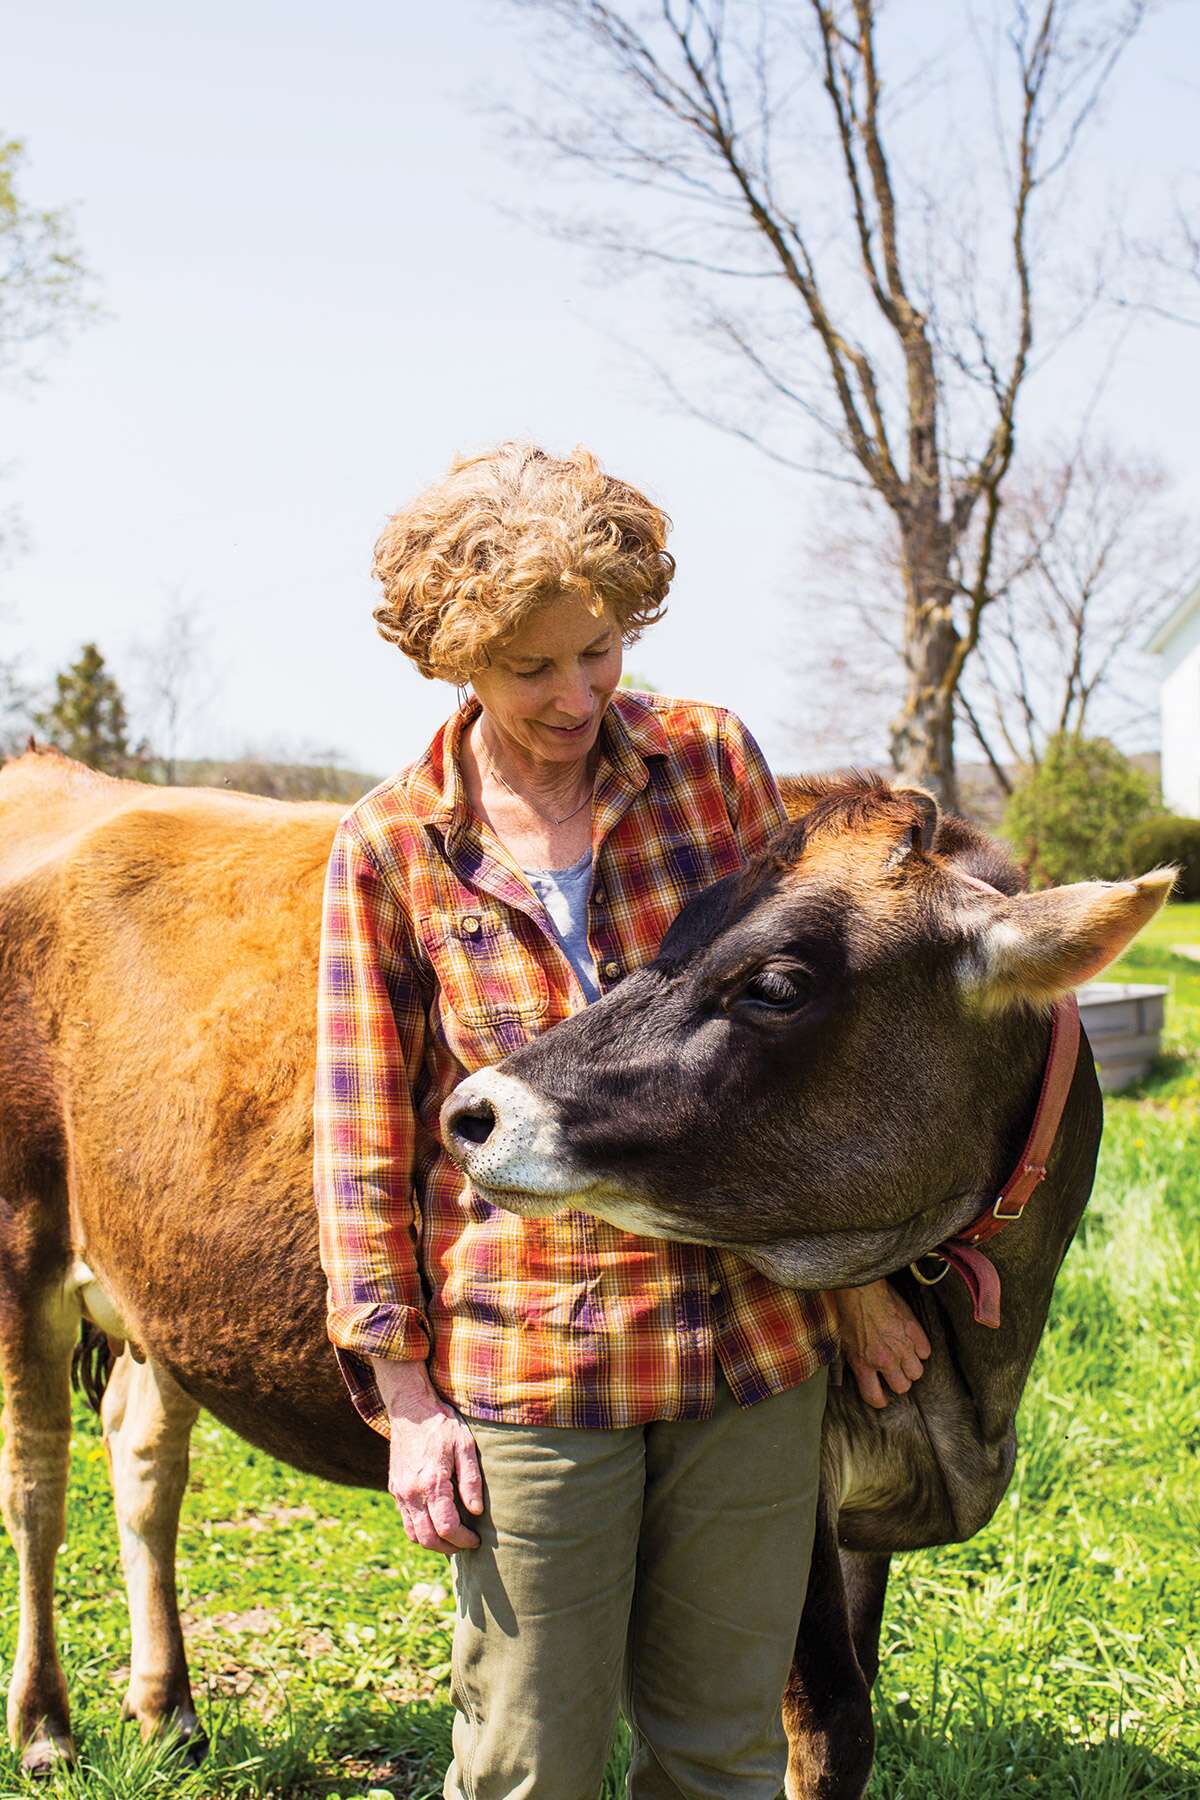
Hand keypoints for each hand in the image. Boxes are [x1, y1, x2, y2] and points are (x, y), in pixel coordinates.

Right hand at [370, 1357, 483, 1554]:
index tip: (476, 1539)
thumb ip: (471, 1481)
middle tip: (466, 1544)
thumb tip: (476, 1511)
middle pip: (427, 1538)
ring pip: (413, 1533)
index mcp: (431, 1482)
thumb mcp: (465, 1446)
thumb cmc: (442, 1424)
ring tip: (452, 1538)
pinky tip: (435, 1522)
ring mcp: (400, 1491)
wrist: (411, 1408)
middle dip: (449, 1548)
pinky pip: (405, 1520)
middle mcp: (411, 1492)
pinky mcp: (394, 1488)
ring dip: (432, 1542)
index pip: (446, 1527)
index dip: (463, 1540)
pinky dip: (420, 1530)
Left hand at [831, 1279, 931, 1409]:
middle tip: (893, 1371)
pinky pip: (925, 1352)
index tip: (880, 1396)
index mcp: (864, 1363)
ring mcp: (902, 1346)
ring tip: (903, 1358)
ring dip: (910, 1367)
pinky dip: (920, 1350)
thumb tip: (864, 1374)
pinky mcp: (914, 1331)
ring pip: (917, 1373)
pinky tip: (911, 1344)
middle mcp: (885, 1359)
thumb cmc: (849, 1312)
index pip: (875, 1397)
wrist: (861, 1288)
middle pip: (902, 1387)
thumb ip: (857, 1362)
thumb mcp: (844, 1342)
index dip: (878, 1399)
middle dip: (898, 1381)